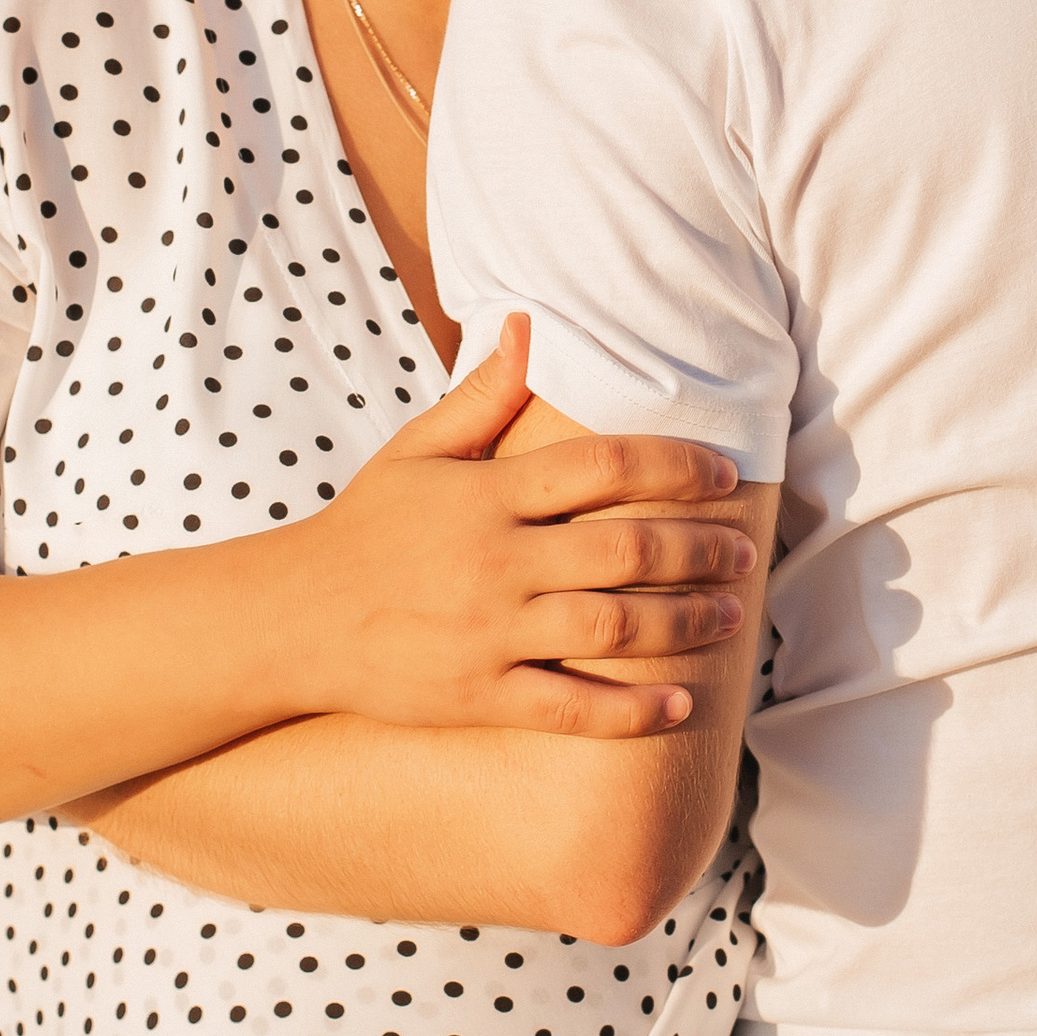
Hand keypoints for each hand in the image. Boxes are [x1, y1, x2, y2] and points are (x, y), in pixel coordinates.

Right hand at [291, 315, 757, 737]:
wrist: (292, 619)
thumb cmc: (366, 529)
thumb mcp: (415, 451)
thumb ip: (482, 396)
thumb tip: (529, 325)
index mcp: (487, 494)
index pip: (603, 466)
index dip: (676, 465)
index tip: (723, 475)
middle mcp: (495, 561)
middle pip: (625, 548)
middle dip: (699, 549)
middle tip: (744, 551)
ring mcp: (489, 633)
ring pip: (612, 627)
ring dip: (684, 621)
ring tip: (728, 615)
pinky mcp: (479, 695)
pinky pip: (570, 708)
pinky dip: (632, 710)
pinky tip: (681, 703)